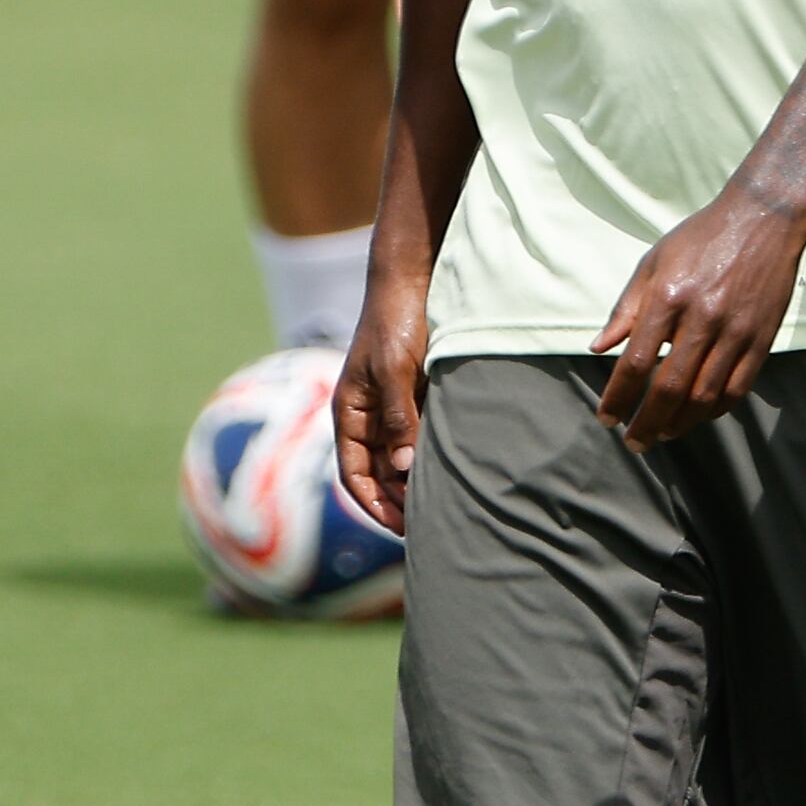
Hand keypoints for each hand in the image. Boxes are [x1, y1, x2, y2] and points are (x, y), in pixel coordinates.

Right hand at [335, 278, 430, 533]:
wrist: (413, 277)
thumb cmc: (395, 320)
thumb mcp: (394, 370)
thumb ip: (399, 418)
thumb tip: (405, 469)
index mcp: (349, 413)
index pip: (353, 474)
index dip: (373, 505)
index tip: (401, 527)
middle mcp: (368, 416)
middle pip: (379, 473)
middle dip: (399, 500)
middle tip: (431, 524)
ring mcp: (392, 408)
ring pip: (402, 458)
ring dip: (417, 481)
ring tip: (446, 504)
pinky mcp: (417, 397)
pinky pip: (422, 437)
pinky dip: (434, 457)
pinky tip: (456, 471)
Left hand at [588, 186, 805, 450]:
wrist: (763, 218)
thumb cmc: (700, 239)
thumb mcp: (653, 263)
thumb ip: (625, 309)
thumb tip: (598, 348)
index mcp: (668, 297)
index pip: (635, 363)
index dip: (618, 398)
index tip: (607, 419)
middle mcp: (702, 317)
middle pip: (669, 388)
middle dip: (647, 423)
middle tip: (634, 442)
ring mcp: (736, 330)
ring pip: (704, 396)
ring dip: (680, 424)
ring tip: (663, 433)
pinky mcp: (761, 338)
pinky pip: (737, 388)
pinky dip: (715, 410)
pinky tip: (698, 416)